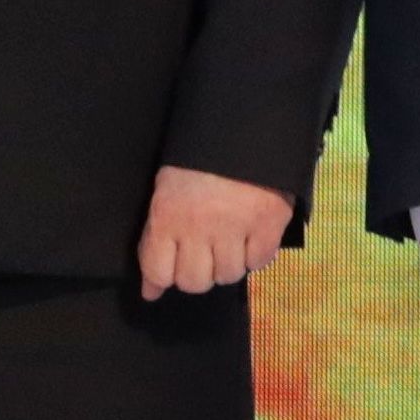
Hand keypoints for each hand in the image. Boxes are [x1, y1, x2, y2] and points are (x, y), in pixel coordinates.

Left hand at [140, 167, 294, 300]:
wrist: (244, 128)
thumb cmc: (197, 161)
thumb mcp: (165, 193)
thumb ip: (155, 242)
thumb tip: (150, 291)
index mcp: (167, 216)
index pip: (158, 272)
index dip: (164, 276)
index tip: (173, 267)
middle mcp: (199, 227)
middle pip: (194, 282)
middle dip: (198, 273)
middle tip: (204, 253)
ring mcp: (236, 227)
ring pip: (228, 275)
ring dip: (228, 264)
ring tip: (230, 240)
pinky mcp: (268, 224)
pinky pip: (259, 262)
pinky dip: (255, 254)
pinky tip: (251, 236)